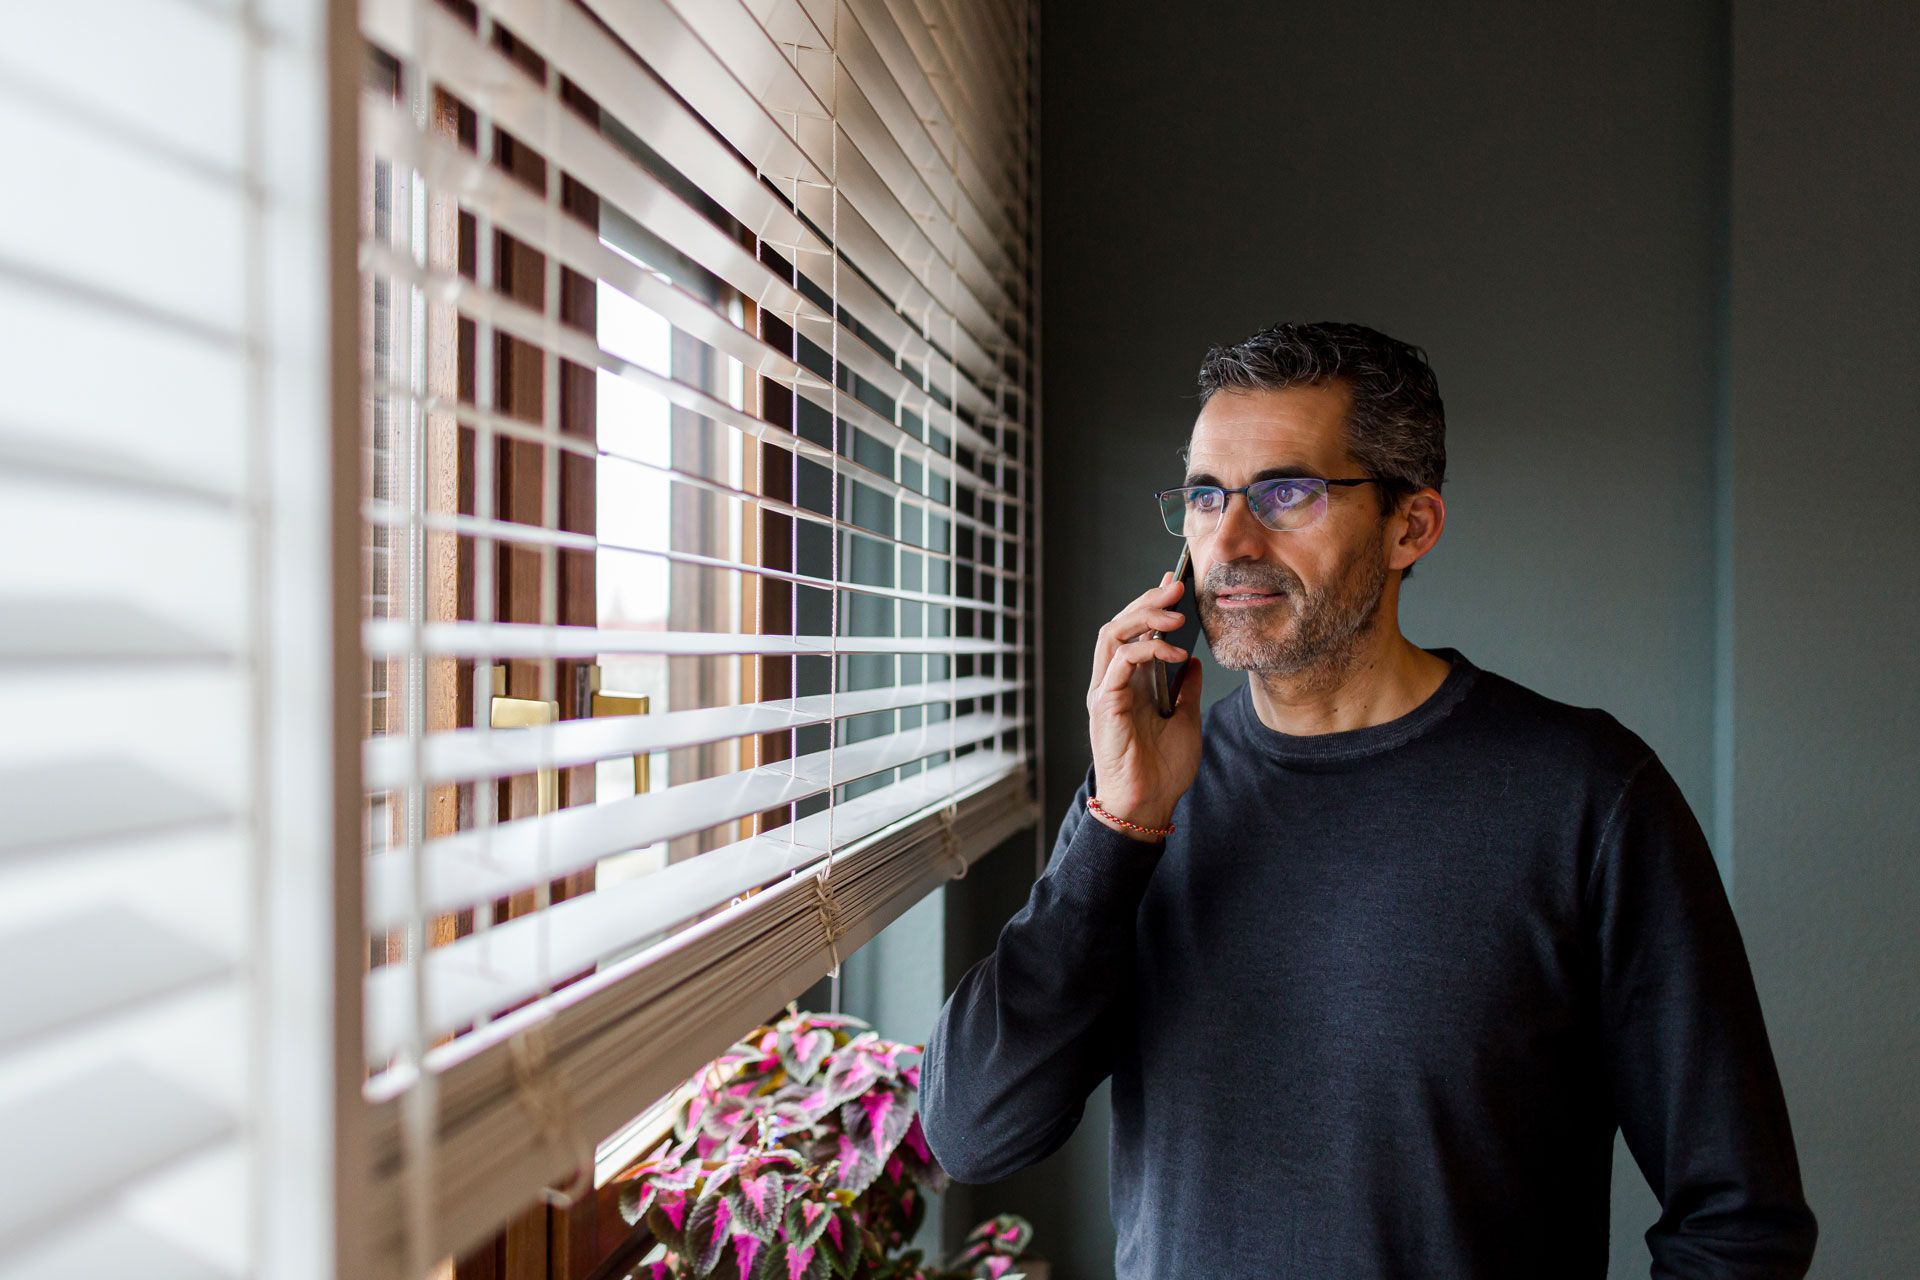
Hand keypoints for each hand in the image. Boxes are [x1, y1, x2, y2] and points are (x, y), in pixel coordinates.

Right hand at [1084, 570, 1203, 839]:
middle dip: (1147, 602)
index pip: (1133, 632)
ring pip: (1112, 634)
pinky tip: (1175, 652)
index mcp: (1128, 684)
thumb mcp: (1186, 718)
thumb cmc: (1162, 768)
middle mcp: (1110, 682)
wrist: (1149, 803)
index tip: (1174, 583)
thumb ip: (1186, 688)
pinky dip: (1147, 650)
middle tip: (1177, 587)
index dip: (1151, 605)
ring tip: (1176, 612)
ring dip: (1144, 617)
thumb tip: (1195, 661)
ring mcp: (1104, 691)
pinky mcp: (1104, 703)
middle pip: (1119, 625)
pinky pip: (1120, 662)